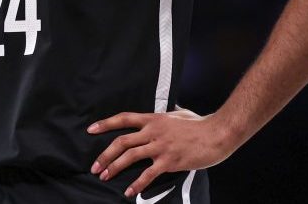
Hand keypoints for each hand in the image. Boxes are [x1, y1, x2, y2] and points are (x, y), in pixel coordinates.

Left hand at [87, 107, 235, 197]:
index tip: (91, 130)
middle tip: (95, 166)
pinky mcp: (169, 161)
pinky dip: (137, 184)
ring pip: (130, 157)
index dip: (105, 124)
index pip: (124, 119)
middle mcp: (153, 132)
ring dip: (115, 168)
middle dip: (105, 155)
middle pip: (122, 142)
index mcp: (154, 119)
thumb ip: (167, 117)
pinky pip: (148, 174)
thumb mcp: (179, 114)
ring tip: (105, 177)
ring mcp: (161, 147)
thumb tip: (164, 115)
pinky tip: (130, 192)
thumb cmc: (200, 124)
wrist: (217, 133)